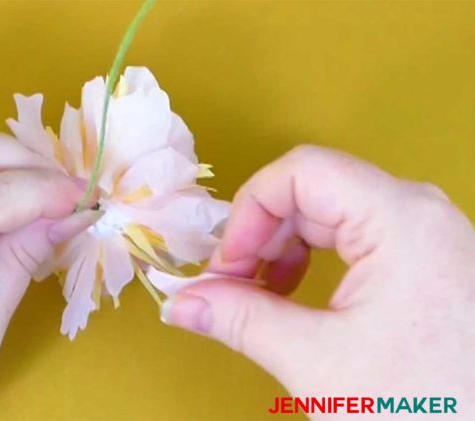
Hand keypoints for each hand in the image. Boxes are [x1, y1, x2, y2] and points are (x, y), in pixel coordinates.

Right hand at [161, 145, 474, 412]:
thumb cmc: (425, 405)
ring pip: (329, 213)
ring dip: (282, 250)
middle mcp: (418, 212)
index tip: (225, 265)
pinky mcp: (423, 260)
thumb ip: (239, 320)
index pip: (301, 171)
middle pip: (312, 192)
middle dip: (260, 236)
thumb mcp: (317, 361)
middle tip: (229, 286)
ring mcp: (424, 235)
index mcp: (401, 219)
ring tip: (258, 295)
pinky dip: (312, 261)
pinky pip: (353, 237)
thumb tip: (180, 302)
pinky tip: (294, 296)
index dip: (249, 212)